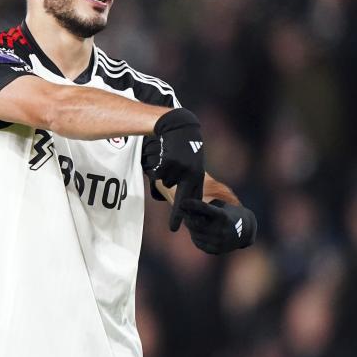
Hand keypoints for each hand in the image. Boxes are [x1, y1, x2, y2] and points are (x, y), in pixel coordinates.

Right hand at [145, 108, 204, 230]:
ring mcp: (183, 168)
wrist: (180, 127)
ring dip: (164, 175)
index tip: (183, 229)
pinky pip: (159, 174)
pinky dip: (158, 168)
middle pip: (182, 197)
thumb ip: (187, 180)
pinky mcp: (172, 161)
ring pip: (165, 182)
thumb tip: (184, 200)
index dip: (188, 214)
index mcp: (197, 177)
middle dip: (177, 215)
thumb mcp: (190, 164)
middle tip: (172, 229)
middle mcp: (192, 174)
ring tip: (170, 161)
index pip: (193, 199)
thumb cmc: (183, 148)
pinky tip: (166, 156)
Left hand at [179, 199, 256, 253]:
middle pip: (195, 223)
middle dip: (187, 217)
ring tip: (190, 220)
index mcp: (224, 216)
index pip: (205, 208)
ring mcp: (218, 242)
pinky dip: (195, 236)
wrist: (245, 232)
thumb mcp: (221, 206)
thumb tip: (187, 209)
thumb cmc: (230, 214)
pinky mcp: (215, 250)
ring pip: (194, 233)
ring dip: (190, 226)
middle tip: (183, 211)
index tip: (183, 202)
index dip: (192, 204)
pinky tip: (196, 230)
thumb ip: (205, 207)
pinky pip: (198, 242)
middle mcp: (221, 230)